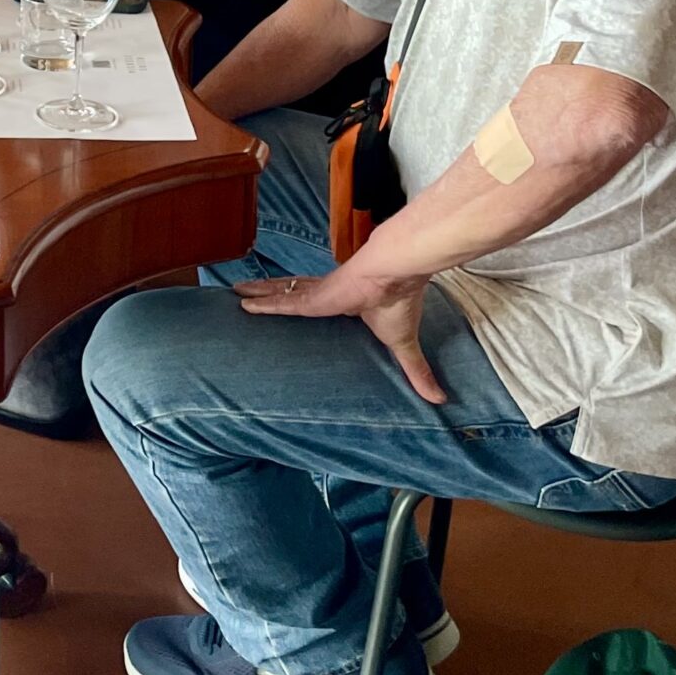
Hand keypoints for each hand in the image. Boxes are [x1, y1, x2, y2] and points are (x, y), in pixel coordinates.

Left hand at [234, 265, 447, 404]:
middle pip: (290, 291)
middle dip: (269, 292)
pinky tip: (244, 305)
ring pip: (280, 293)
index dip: (300, 299)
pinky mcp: (313, 297)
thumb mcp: (403, 345)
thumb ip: (416, 371)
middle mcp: (326, 293)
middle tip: (244, 295)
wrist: (396, 275)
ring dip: (258, 293)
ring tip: (235, 294)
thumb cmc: (398, 303)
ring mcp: (318, 293)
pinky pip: (283, 302)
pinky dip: (263, 304)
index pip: (316, 298)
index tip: (285, 300)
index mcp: (345, 300)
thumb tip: (441, 399)